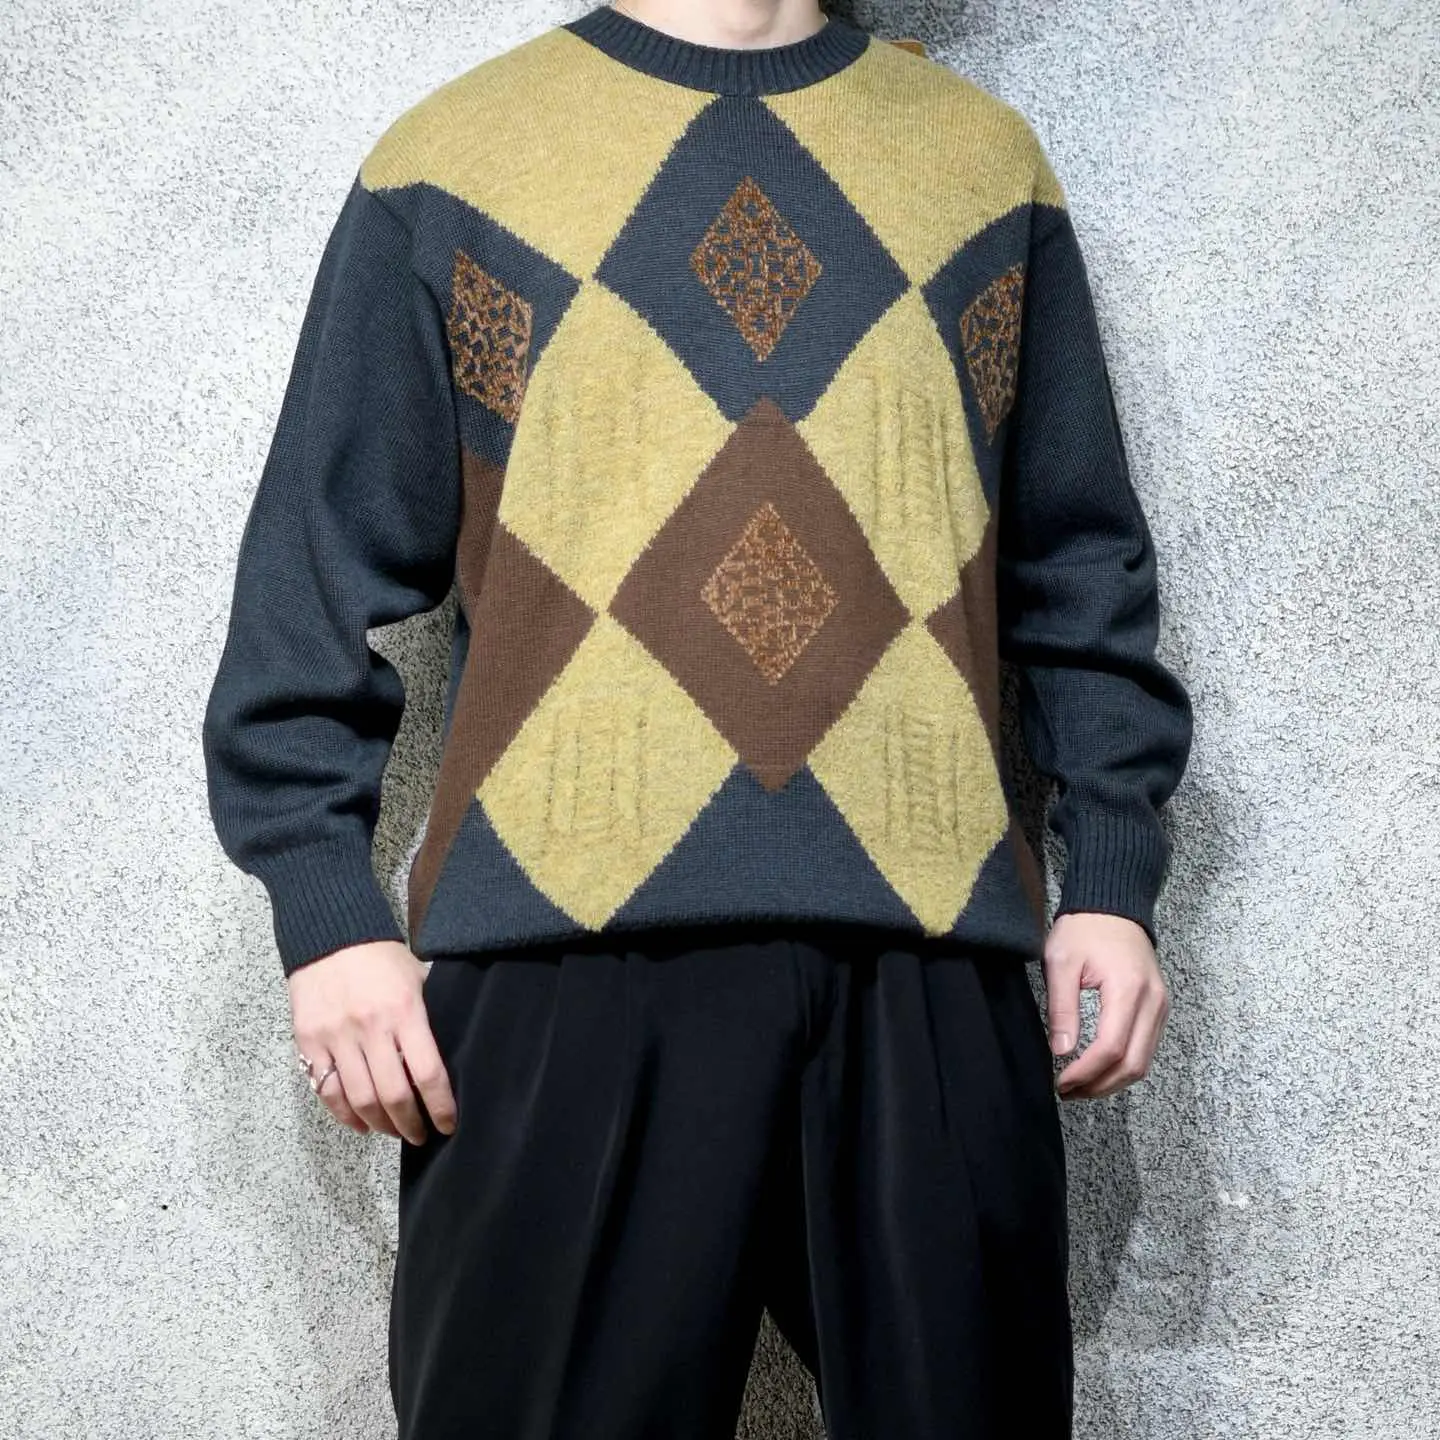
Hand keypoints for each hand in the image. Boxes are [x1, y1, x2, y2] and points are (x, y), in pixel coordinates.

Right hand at [288, 939, 457, 1143]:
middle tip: (419, 1135)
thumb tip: (447, 1051)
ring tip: (392, 1131)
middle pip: (393, 1095)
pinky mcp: (309, 1042)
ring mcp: (336, 1037)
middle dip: (410, 1124)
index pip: (428, 1071)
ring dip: (379, 1125)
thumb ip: (428, 1015)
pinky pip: (327, 1090)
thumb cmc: (380, 956)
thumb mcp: (416, 977)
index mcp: (404, 1011)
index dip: (439, 1106)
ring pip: (359, 1099)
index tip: (446, 1124)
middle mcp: (370, 1028)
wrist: (329, 935)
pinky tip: (359, 1123)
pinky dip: (344, 1115)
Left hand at [1043, 912, 1169, 1099]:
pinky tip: (1098, 1070)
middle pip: (1134, 1065)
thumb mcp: (1062, 961)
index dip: (1086, 1073)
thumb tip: (1061, 1051)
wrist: (1113, 906)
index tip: (1060, 1082)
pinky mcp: (1159, 1009)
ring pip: (1143, 1062)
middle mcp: (1153, 1002)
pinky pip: (1146, 1049)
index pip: (1111, 1048)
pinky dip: (1123, 1067)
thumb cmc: (1085, 928)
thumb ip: (1062, 1007)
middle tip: (1067, 1092)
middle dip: (1099, 1086)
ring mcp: (1161, 1007)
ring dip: (1112, 1082)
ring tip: (1079, 1087)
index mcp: (1129, 989)